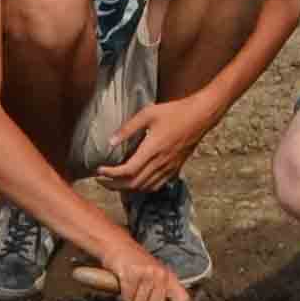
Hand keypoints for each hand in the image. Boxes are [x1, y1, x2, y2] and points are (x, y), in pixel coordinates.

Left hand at [91, 90, 218, 196]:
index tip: (99, 170)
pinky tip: (135, 183)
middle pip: (133, 184)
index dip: (110, 174)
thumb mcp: (148, 113)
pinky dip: (142, 188)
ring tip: (113, 182)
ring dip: (126, 188)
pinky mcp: (175, 169)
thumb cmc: (175, 112)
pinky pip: (156, 186)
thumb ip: (128, 128)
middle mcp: (160, 162)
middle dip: (113, 185)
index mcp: (152, 149)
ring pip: (144, 188)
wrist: (200, 116)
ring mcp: (169, 168)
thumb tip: (110, 142)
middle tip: (100, 180)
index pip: (127, 171)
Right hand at [92, 236, 193, 300]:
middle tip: (139, 298)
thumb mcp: (155, 273)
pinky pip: (127, 298)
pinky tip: (123, 284)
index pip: (183, 298)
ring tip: (131, 287)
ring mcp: (146, 274)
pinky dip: (123, 295)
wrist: (117, 245)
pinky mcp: (131, 274)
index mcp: (169, 276)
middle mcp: (160, 275)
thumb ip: (162, 290)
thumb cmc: (136, 263)